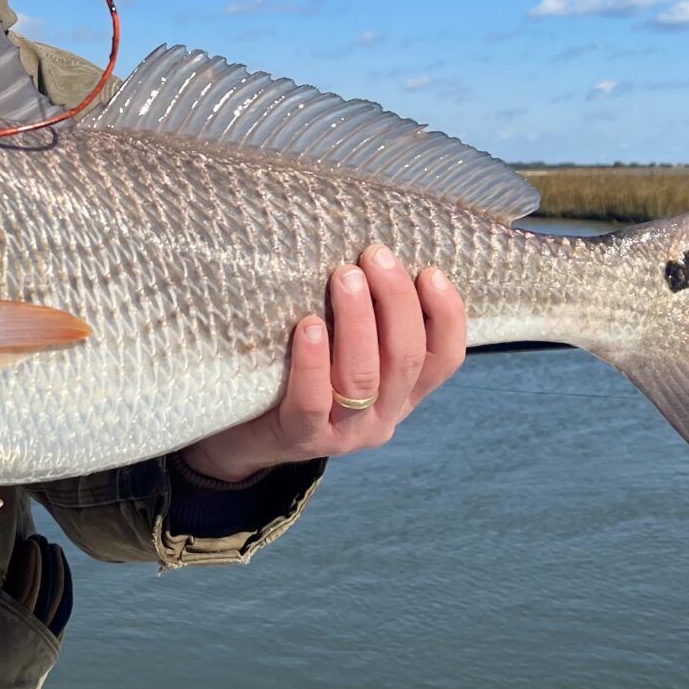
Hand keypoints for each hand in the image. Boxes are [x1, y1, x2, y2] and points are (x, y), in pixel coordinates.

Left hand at [179, 247, 465, 482]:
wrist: (242, 436)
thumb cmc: (298, 374)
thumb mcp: (343, 349)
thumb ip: (366, 317)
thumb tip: (370, 250)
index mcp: (403, 391)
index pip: (444, 357)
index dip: (445, 315)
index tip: (429, 271)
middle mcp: (383, 415)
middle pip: (406, 359)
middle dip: (395, 302)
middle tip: (374, 255)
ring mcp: (345, 433)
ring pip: (363, 378)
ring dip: (358, 321)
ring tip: (343, 276)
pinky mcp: (301, 438)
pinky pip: (314, 402)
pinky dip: (315, 362)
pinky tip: (309, 326)